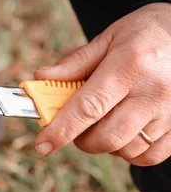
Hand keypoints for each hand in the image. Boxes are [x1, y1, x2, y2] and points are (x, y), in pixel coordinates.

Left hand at [34, 3, 170, 166]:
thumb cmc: (144, 35)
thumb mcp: (107, 39)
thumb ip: (73, 64)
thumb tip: (39, 79)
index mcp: (128, 66)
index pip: (88, 108)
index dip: (61, 131)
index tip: (42, 145)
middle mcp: (152, 92)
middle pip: (107, 137)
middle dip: (82, 139)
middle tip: (77, 126)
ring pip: (127, 150)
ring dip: (106, 145)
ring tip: (105, 122)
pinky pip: (149, 156)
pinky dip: (130, 152)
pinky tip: (125, 132)